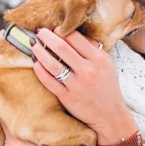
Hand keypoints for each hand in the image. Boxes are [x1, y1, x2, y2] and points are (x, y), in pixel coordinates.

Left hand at [31, 28, 137, 144]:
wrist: (110, 115)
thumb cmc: (108, 88)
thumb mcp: (107, 64)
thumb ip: (93, 49)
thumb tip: (74, 34)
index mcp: (98, 59)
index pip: (76, 38)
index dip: (62, 31)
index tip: (54, 30)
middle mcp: (88, 71)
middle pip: (62, 47)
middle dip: (47, 36)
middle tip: (40, 32)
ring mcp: (77, 85)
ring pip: (53, 64)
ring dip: (40, 52)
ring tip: (34, 45)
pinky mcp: (68, 98)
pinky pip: (49, 81)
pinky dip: (40, 70)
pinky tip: (36, 63)